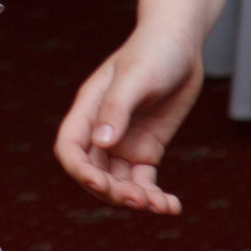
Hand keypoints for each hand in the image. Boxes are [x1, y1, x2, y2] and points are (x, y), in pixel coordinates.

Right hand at [52, 25, 203, 213]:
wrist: (180, 43)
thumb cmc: (153, 52)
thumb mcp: (135, 77)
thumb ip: (116, 109)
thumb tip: (102, 142)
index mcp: (89, 109)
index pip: (70, 148)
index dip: (79, 171)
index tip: (100, 184)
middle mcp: (102, 130)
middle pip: (94, 172)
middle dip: (112, 192)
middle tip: (140, 199)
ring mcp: (124, 142)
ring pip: (119, 183)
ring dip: (136, 200)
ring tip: (162, 206)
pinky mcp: (147, 148)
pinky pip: (145, 182)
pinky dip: (156, 197)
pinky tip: (172, 206)